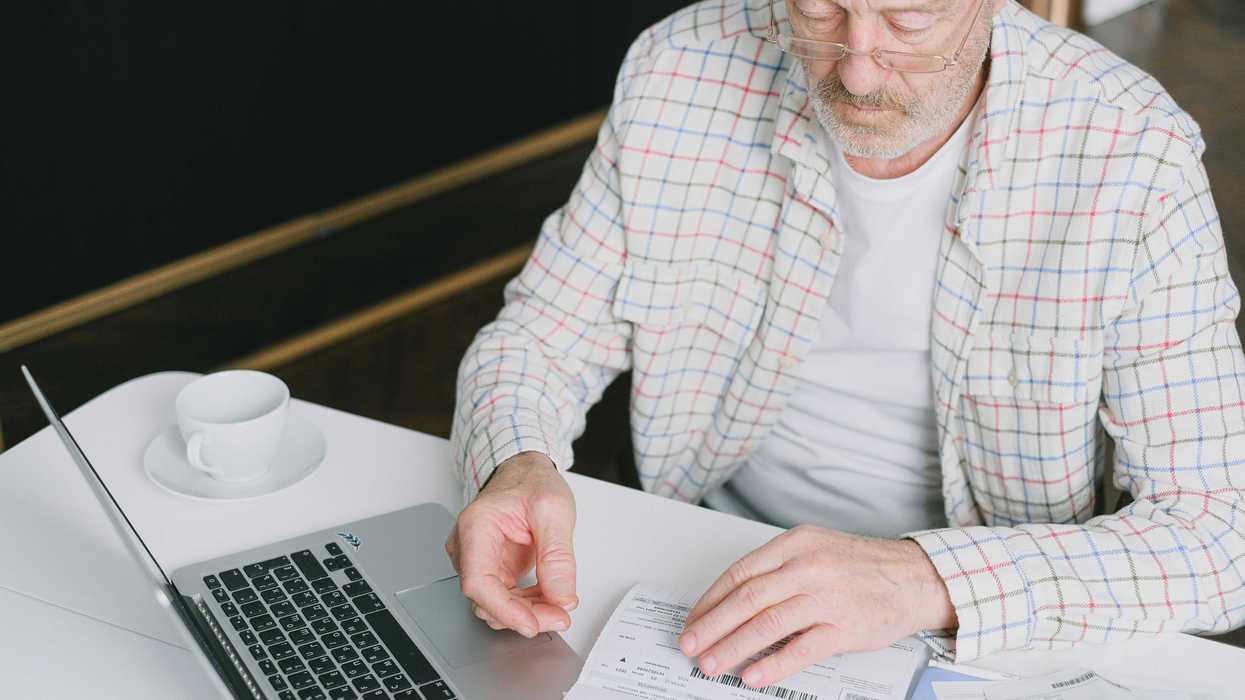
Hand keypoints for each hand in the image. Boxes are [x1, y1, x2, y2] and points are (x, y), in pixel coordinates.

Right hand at [444, 451, 577, 636]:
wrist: (526, 472)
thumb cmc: (532, 482)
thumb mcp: (554, 511)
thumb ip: (557, 556)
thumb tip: (561, 595)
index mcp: (476, 526)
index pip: (477, 581)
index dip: (504, 609)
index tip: (531, 623)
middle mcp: (468, 546)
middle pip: (487, 598)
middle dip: (524, 614)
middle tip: (560, 615)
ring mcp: (478, 560)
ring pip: (495, 604)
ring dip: (528, 612)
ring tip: (559, 606)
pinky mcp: (492, 569)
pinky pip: (506, 598)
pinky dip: (529, 604)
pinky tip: (550, 599)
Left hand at [678, 525, 954, 687]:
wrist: (916, 576)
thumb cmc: (862, 566)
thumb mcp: (815, 550)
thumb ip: (777, 570)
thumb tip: (732, 602)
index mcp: (795, 544)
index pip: (740, 573)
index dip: (711, 601)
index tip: (694, 620)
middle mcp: (808, 567)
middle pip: (747, 598)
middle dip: (713, 626)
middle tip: (691, 644)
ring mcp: (826, 597)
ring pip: (767, 623)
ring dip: (733, 647)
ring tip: (713, 664)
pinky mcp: (845, 626)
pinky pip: (802, 648)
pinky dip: (773, 664)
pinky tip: (754, 675)